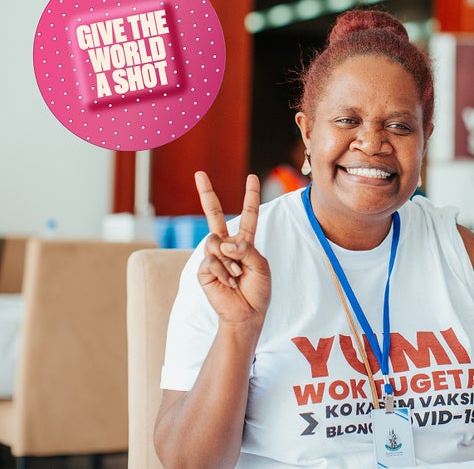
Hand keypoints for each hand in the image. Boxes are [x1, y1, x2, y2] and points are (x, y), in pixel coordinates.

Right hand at [194, 171, 271, 326]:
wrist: (247, 313)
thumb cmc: (258, 290)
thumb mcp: (261, 266)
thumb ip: (246, 249)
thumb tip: (224, 242)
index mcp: (245, 241)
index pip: (248, 214)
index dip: (250, 196)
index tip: (251, 177)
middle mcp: (227, 245)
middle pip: (215, 214)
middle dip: (206, 193)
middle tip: (199, 173)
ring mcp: (214, 255)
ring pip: (215, 241)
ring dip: (230, 260)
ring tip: (237, 275)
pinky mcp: (204, 269)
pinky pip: (212, 261)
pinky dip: (224, 272)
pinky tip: (229, 282)